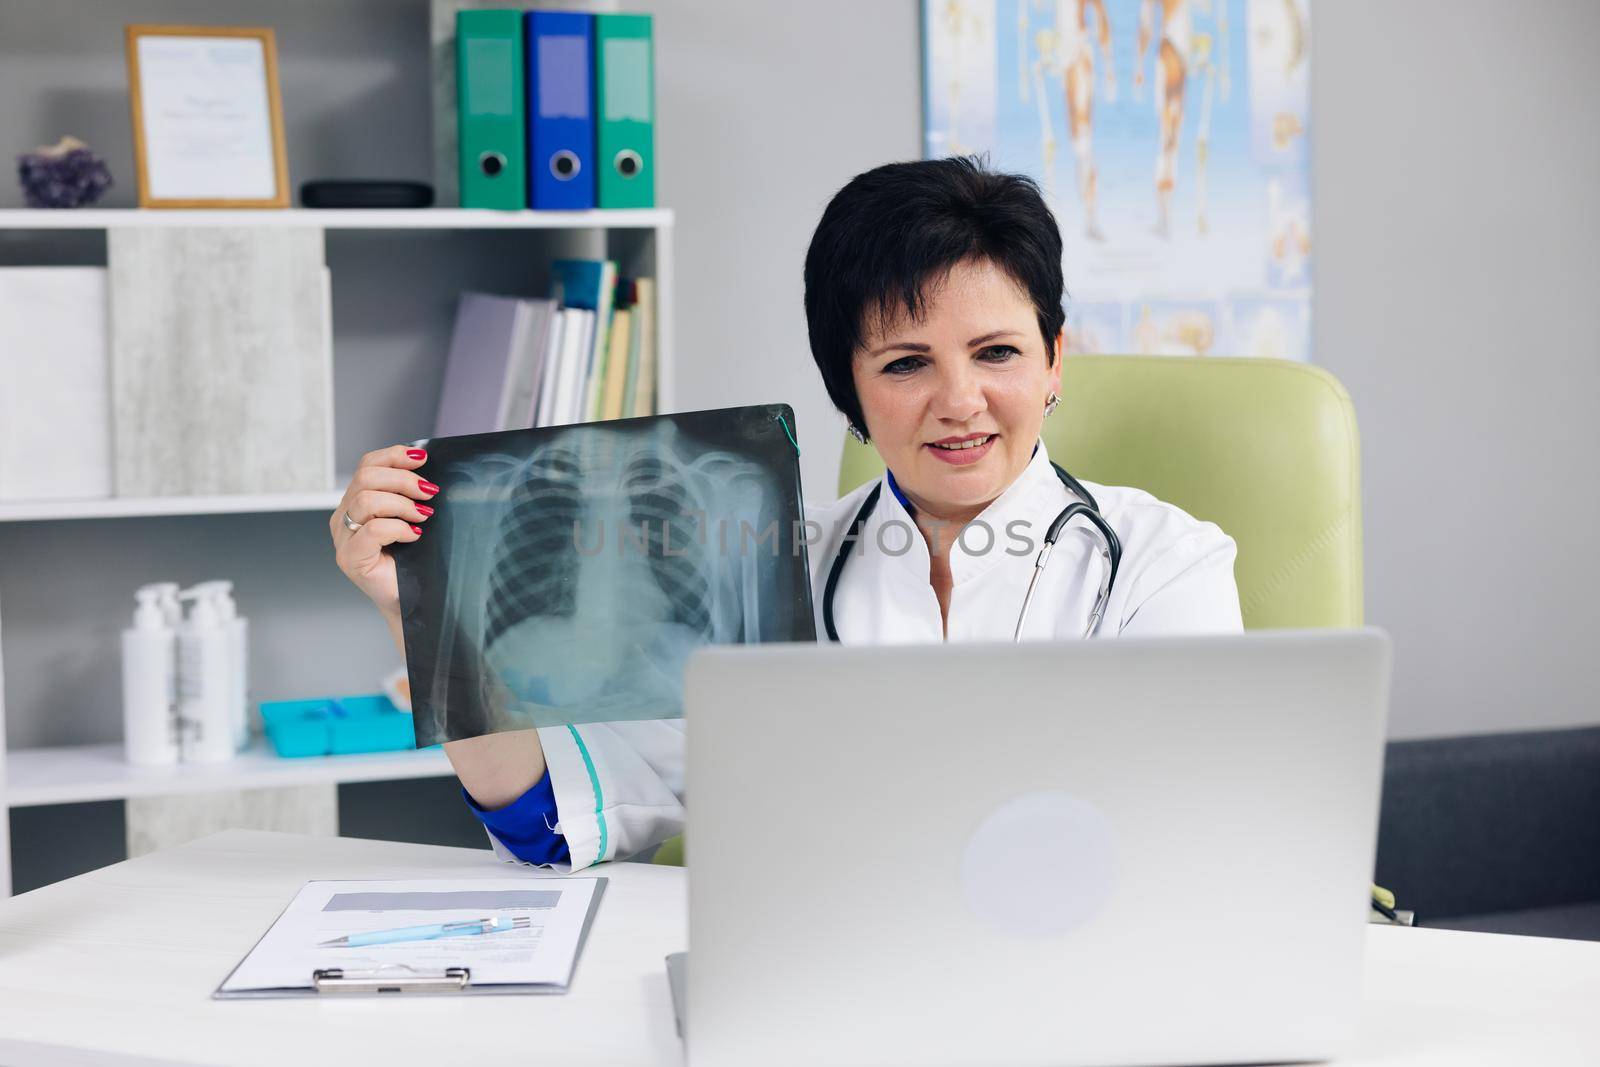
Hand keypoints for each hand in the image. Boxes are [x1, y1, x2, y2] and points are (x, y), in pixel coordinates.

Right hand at [330, 445, 439, 621]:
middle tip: (429, 492)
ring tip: (423, 516)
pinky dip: (398, 528)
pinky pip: (372, 530)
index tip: (422, 458)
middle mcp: (343, 517)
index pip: (366, 465)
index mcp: (355, 502)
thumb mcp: (412, 518)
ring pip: (366, 500)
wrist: (411, 600)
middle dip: (403, 479)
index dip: (393, 456)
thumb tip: (427, 467)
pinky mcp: (350, 558)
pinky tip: (414, 535)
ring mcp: (343, 538)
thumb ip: (410, 493)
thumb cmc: (413, 560)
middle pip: (365, 477)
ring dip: (402, 504)